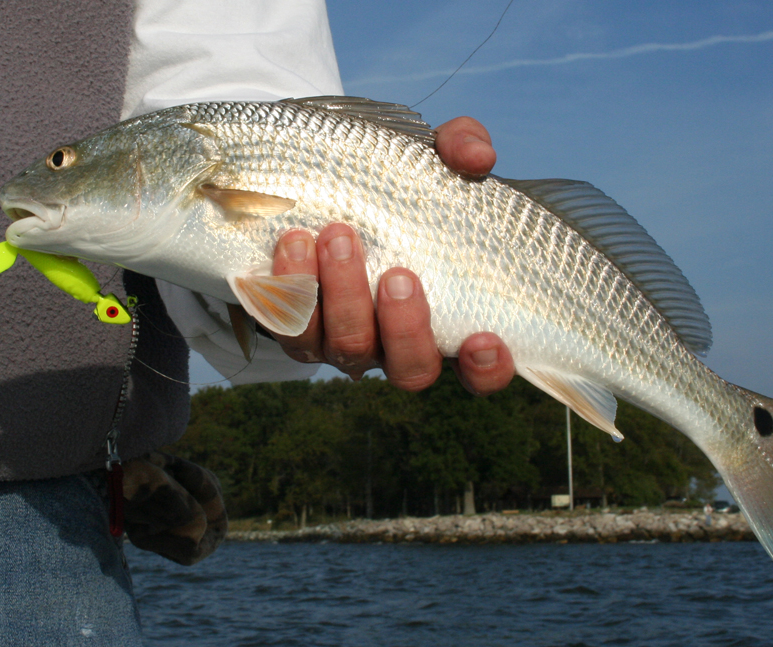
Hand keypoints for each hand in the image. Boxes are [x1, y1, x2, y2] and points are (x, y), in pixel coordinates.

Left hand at [270, 117, 514, 394]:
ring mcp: (344, 342)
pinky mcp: (294, 327)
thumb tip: (478, 158)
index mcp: (447, 320)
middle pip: (410, 370)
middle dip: (403, 327)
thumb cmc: (392, 185)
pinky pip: (286, 327)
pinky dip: (287, 290)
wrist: (315, 183)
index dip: (486, 370)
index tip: (483, 338)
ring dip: (341, 298)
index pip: (481, 372)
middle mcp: (397, 345)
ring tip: (334, 236)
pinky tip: (289, 244)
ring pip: (345, 349)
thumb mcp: (430, 158)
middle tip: (396, 273)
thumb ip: (461, 149)